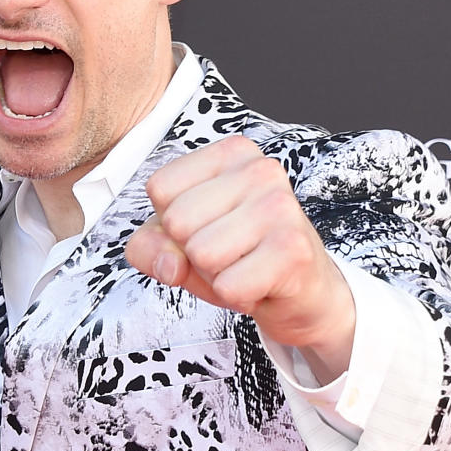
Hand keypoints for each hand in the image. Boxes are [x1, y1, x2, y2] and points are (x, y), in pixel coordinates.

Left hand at [124, 135, 355, 381]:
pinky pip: (229, 286)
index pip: (160, 188)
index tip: (209, 226)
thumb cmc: (238, 256)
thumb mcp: (179, 243)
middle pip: (178, 222)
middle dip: (194, 252)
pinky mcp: (293, 247)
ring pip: (201, 256)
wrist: (301, 290)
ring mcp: (279, 205)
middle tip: (230, 252)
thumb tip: (169, 264)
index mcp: (230, 153)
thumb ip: (148, 246)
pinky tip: (261, 281)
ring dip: (217, 275)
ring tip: (245, 265)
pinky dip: (237, 296)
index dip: (172, 222)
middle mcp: (259, 169)